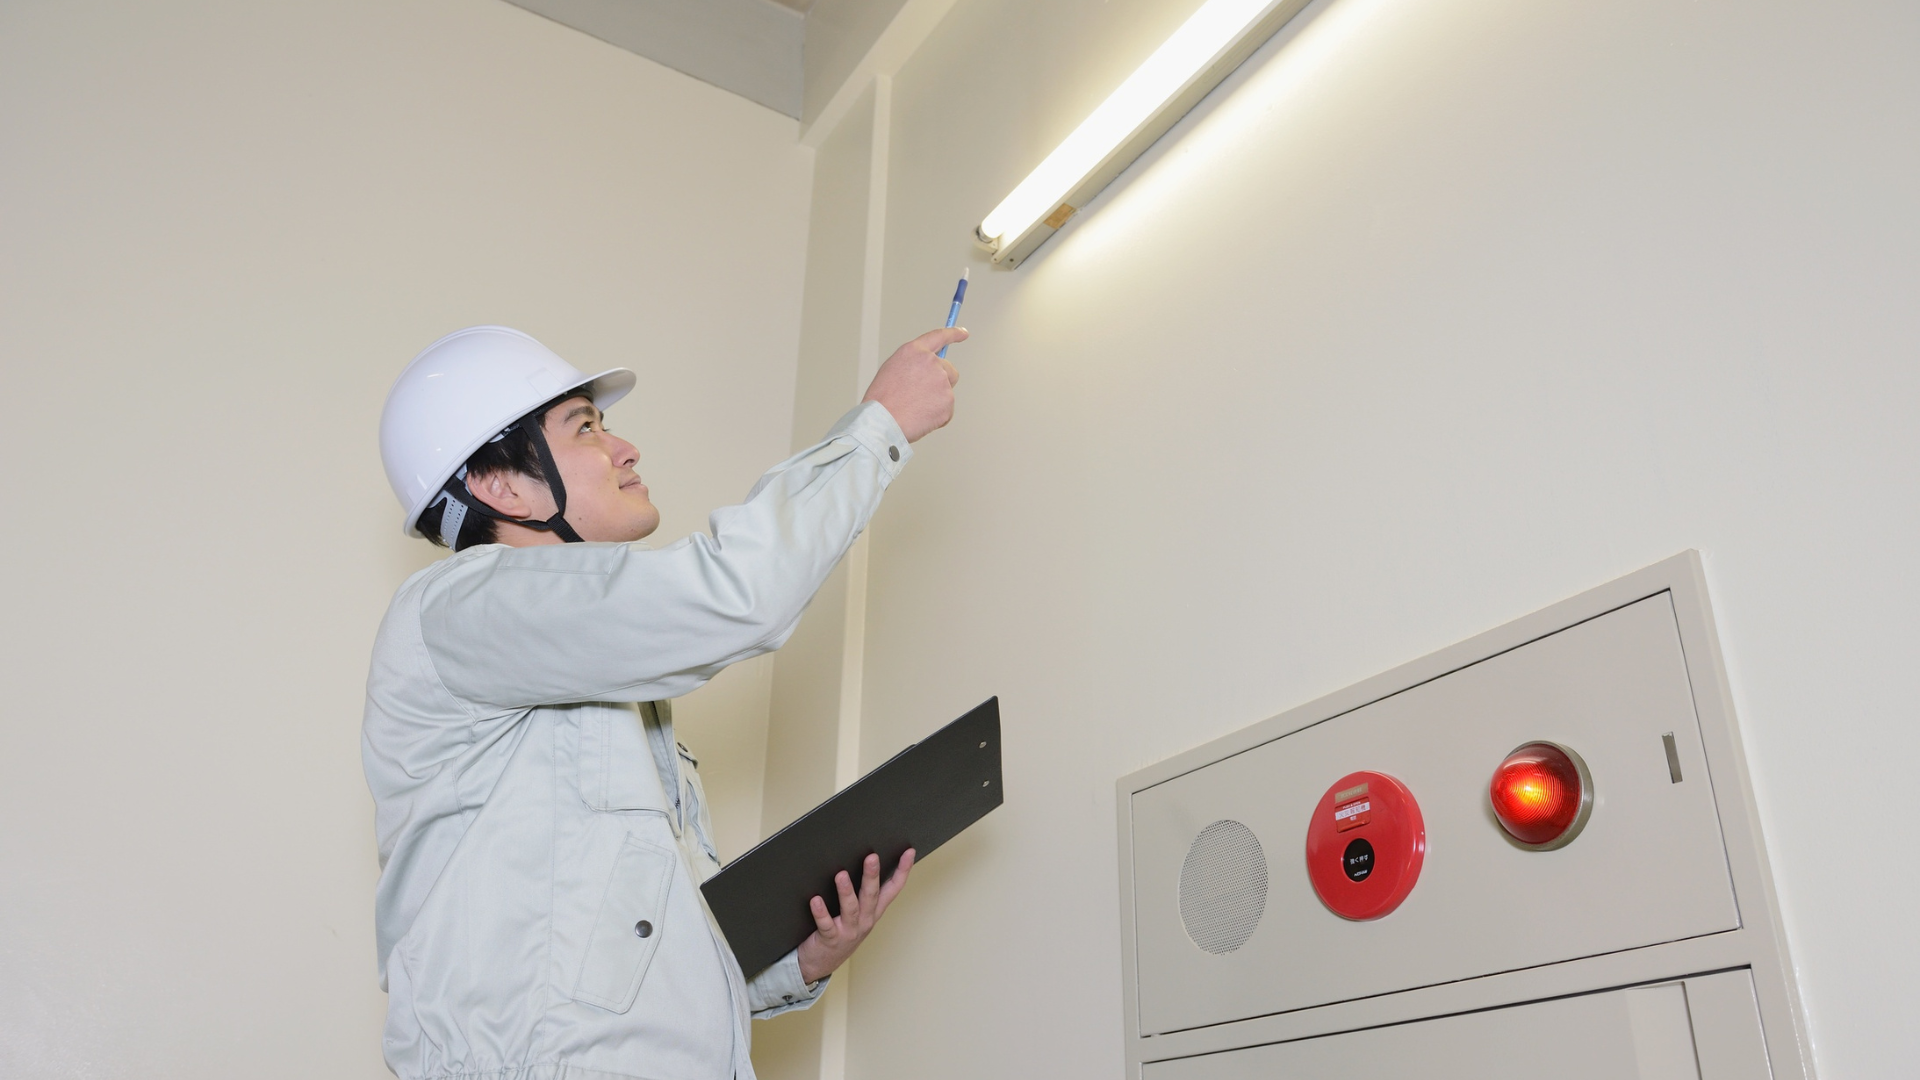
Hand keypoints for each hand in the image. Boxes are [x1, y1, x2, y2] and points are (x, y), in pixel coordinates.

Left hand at [795, 849, 914, 982]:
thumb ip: (860, 893)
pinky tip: (815, 901)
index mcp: (873, 912)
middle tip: (872, 857)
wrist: (820, 964)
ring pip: (851, 909)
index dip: (902, 871)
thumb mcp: (856, 915)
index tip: (909, 852)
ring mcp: (848, 931)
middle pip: (871, 896)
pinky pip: (826, 925)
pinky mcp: (830, 939)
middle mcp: (865, 921)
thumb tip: (857, 860)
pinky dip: (821, 913)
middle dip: (872, 876)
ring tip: (841, 875)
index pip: (892, 889)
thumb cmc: (838, 932)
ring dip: (846, 892)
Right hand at [863, 328, 963, 441]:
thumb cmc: (882, 399)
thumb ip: (913, 364)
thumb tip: (927, 370)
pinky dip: (937, 416)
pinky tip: (920, 417)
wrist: (882, 420)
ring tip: (915, 408)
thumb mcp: (892, 369)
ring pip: (947, 392)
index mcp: (914, 351)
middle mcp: (931, 362)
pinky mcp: (948, 401)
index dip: (953, 334)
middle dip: (942, 382)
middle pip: (949, 371)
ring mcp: (941, 381)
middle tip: (922, 396)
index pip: (939, 336)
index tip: (963, 333)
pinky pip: (947, 410)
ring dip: (936, 401)